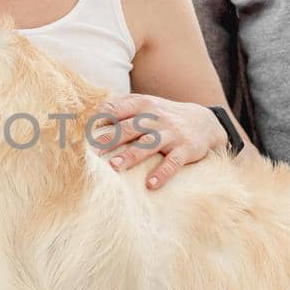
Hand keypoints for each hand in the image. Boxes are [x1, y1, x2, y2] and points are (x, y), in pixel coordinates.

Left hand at [90, 94, 231, 189]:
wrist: (204, 122)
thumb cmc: (164, 116)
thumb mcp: (147, 105)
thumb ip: (122, 106)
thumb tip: (92, 115)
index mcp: (143, 105)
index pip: (118, 108)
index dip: (102, 118)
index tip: (85, 132)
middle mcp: (156, 118)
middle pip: (130, 127)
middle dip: (111, 139)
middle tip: (94, 152)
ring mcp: (171, 134)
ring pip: (149, 144)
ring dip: (131, 155)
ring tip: (115, 167)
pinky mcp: (185, 149)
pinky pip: (173, 163)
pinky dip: (162, 174)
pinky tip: (151, 184)